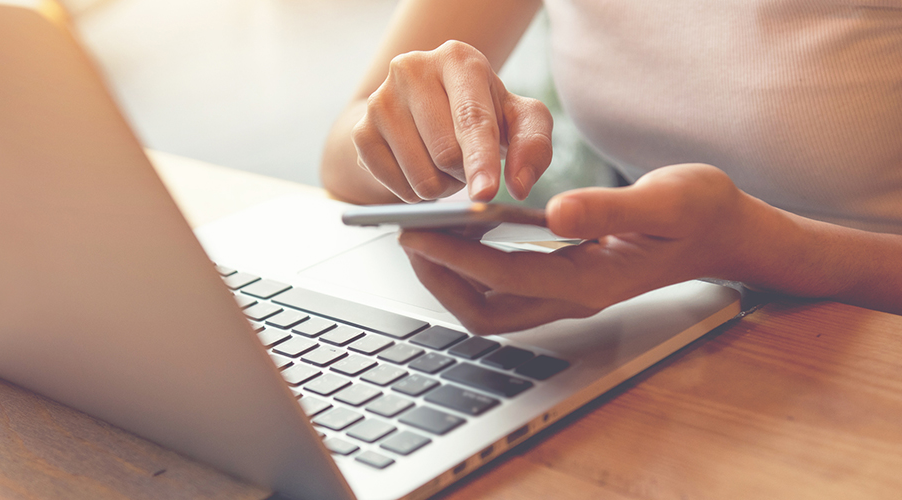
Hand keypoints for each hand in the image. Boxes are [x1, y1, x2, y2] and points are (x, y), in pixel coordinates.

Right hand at [351, 40, 553, 202]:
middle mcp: (411, 69)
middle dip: (465, 173)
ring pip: (419, 177)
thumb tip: (519, 185)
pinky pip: (394, 186)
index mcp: (457, 58)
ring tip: (444, 163)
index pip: (471, 118)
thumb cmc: (482, 113)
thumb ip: (533, 146)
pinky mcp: (361, 130)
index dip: (481, 160)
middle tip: (468, 161)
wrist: (426, 110)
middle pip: (445, 153)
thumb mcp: (520, 119)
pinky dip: (415, 192)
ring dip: (442, 186)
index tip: (485, 195)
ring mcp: (380, 99)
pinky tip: (420, 169)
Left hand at [398, 164, 769, 333]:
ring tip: (425, 234)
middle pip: (485, 312)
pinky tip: (464, 231)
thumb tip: (555, 211)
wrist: (727, 235)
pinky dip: (472, 268)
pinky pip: (504, 290)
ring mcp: (567, 295)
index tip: (416, 231)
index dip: (454, 256)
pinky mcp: (565, 283)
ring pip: (491, 308)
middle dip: (439, 279)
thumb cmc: (700, 214)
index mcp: (591, 279)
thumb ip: (610, 208)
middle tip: (408, 236)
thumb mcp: (666, 201)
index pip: (504, 276)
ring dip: (451, 278)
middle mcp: (572, 297)